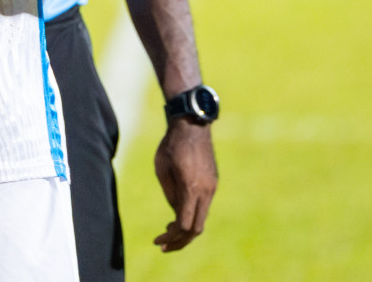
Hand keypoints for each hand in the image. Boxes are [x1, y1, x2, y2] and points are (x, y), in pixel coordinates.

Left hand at [152, 117, 216, 250]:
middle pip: (197, 228)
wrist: (192, 125)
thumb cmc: (170, 145)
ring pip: (202, 219)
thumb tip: (175, 215)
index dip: (171, 236)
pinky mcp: (213, 183)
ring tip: (168, 232)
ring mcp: (212, 187)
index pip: (184, 224)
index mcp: (191, 188)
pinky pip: (203, 207)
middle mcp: (206, 191)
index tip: (158, 240)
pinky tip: (177, 215)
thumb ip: (170, 194)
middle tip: (163, 246)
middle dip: (180, 241)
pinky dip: (192, 215)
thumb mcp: (162, 169)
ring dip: (186, 229)